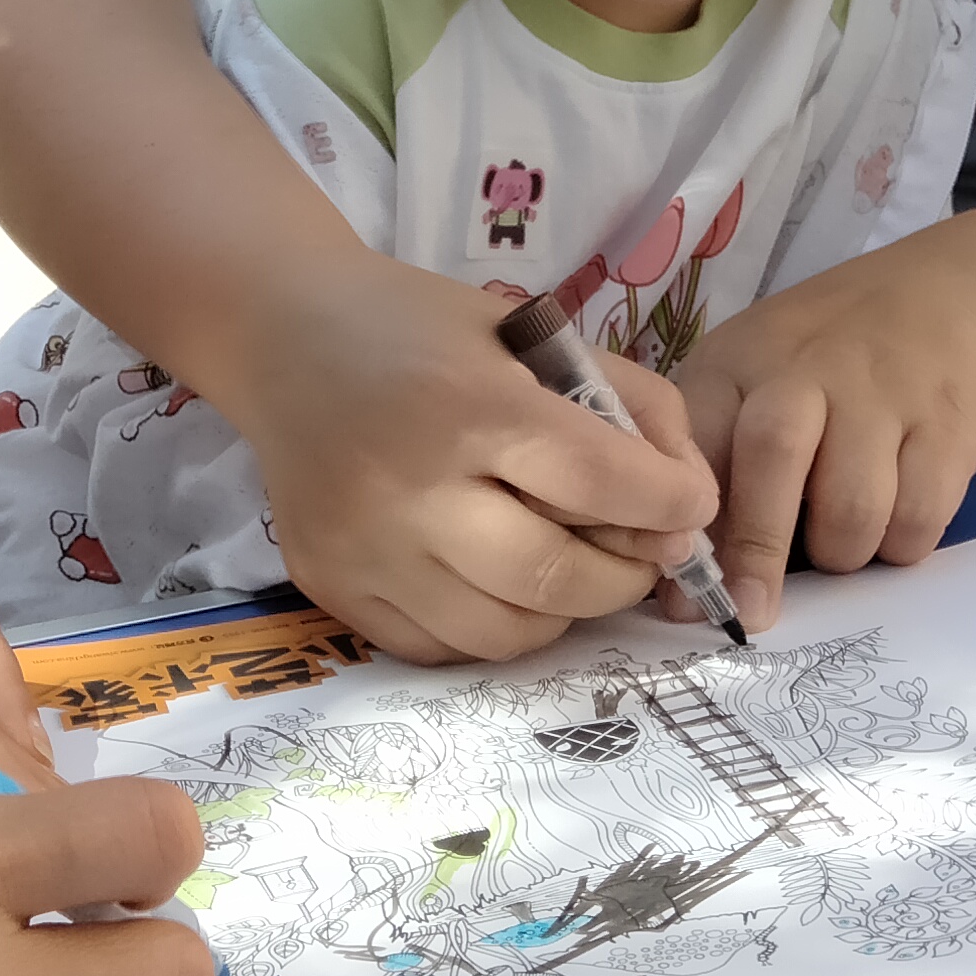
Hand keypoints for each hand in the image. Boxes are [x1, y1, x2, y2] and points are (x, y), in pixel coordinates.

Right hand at [216, 251, 720, 663]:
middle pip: (557, 579)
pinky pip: (439, 647)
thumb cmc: (424, 328)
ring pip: (504, 634)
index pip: (600, 482)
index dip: (670, 503)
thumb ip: (631, 403)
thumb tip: (691, 502)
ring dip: (562, 610)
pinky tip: (493, 576)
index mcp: (468, 406)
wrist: (284, 335)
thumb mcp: (536, 333)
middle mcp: (409, 489)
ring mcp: (362, 549)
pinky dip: (489, 625)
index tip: (690, 506)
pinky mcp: (329, 586)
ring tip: (565, 563)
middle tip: (638, 549)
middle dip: (625, 573)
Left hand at [673, 230, 975, 611]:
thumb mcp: (753, 375)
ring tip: (840, 540)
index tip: (681, 587)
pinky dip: (902, 543)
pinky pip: (920, 516)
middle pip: (771, 458)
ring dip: (841, 552)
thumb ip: (714, 460)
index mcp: (740, 362)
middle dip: (756, 549)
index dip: (686, 520)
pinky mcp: (949, 422)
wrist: (949, 294)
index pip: (696, 440)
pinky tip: (893, 523)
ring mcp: (882, 393)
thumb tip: (677, 584)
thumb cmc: (825, 356)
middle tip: (752, 612)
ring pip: (852, 507)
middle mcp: (806, 369)